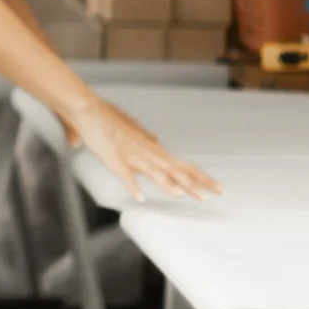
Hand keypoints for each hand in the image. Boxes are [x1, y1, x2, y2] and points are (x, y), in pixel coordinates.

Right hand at [69, 98, 219, 201]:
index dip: (202, 177)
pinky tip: (140, 197)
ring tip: (183, 195)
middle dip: (198, 183)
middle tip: (216, 193)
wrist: (92, 112)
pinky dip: (133, 187)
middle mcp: (150, 154)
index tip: (217, 187)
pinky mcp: (117, 162)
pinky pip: (127, 177)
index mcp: (155, 149)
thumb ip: (146, 137)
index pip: (185, 166)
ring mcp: (134, 158)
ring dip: (171, 185)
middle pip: (179, 171)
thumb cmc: (111, 119)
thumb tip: (155, 140)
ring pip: (157, 173)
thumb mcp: (135, 128)